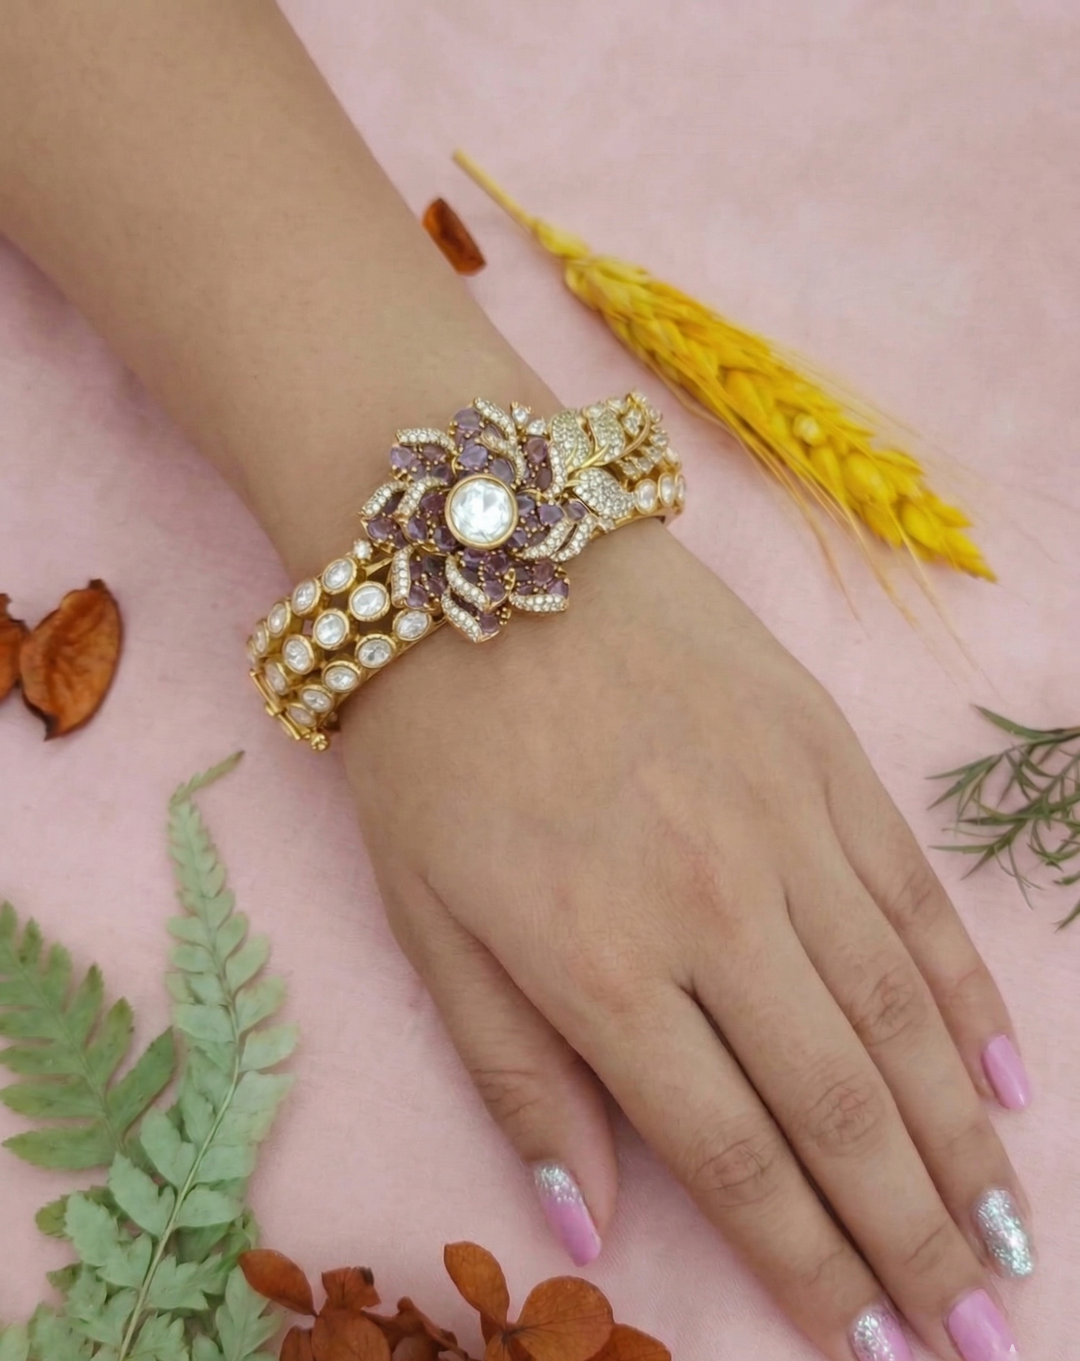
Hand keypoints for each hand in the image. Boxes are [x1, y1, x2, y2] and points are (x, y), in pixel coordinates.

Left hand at [343, 519, 1031, 1360]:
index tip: (873, 1346)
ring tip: (1009, 1236)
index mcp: (600, 963)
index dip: (813, 1269)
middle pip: (841, 1109)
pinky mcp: (825, 751)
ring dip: (964, 1141)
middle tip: (982, 1336)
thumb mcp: (427, 920)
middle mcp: (713, 906)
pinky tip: (1006, 1076)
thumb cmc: (432, 744)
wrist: (484, 556)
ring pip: (899, 1015)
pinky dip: (966, 995)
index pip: (736, 1158)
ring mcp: (785, 821)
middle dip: (916, 1239)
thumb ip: (517, 1077)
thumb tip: (590, 1228)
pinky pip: (916, 895)